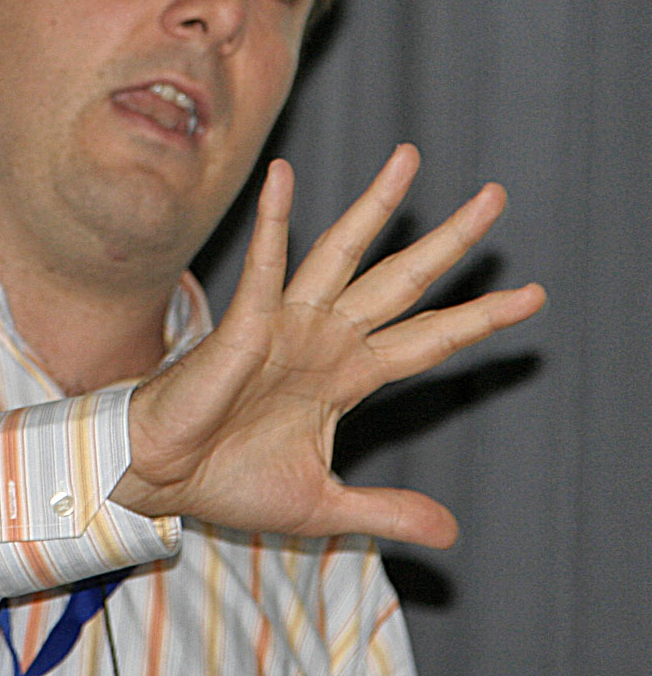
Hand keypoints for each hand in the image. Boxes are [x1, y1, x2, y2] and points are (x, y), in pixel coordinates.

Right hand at [112, 144, 545, 547]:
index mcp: (347, 376)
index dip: (479, 318)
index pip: (428, 339)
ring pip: (343, 254)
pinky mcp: (245, 322)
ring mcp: (288, 324)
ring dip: (376, 207)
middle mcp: (326, 339)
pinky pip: (265, 266)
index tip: (531, 297)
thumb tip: (449, 533)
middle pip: (402, 280)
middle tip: (494, 197)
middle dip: (450, 242)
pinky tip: (283, 177)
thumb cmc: (227, 481)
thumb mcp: (325, 505)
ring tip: (409, 160)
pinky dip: (274, 221)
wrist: (162, 479)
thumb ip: (386, 510)